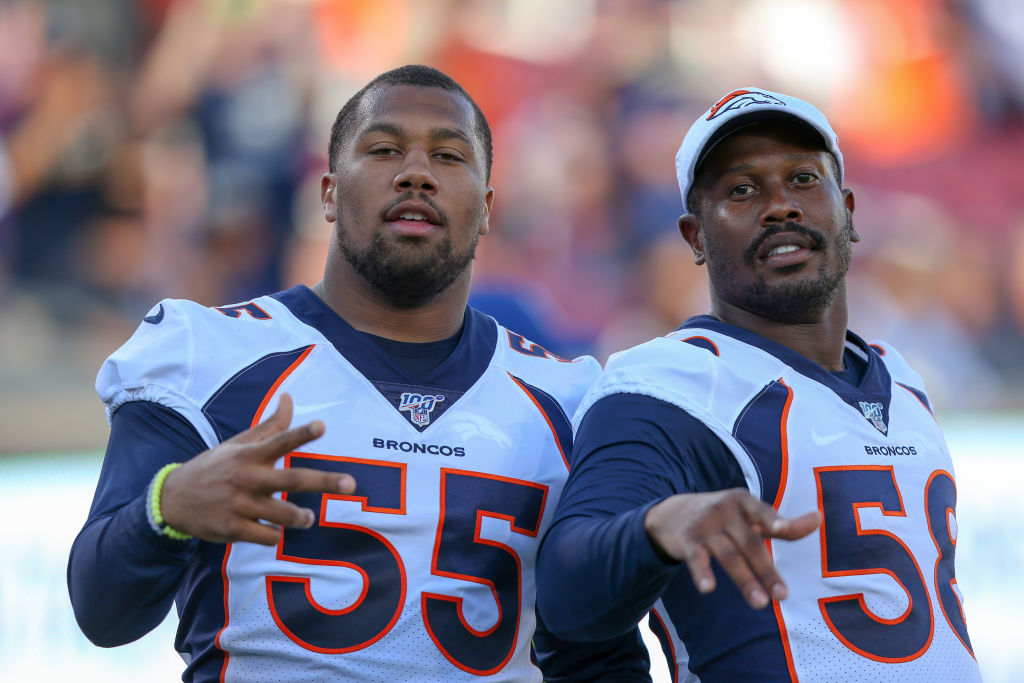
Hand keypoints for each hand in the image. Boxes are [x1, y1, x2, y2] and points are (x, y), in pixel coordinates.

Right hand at [160, 394, 354, 544]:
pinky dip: (276, 534)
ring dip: (301, 517)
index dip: (301, 433)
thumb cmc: (216, 467)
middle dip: (324, 481)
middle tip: (350, 484)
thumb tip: (289, 396)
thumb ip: (270, 426)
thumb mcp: (239, 444)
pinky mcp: (233, 529)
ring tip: (307, 517)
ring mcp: (240, 505)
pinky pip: (267, 536)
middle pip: (292, 479)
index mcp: (249, 455)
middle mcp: (247, 478)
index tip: (322, 426)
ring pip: (283, 514)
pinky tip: (275, 530)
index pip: (279, 440)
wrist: (173, 499)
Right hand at [644, 488, 819, 608]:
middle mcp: (725, 511)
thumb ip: (781, 523)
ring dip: (745, 580)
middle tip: (783, 596)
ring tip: (760, 603)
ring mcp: (706, 526)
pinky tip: (707, 588)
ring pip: (729, 556)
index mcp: (743, 502)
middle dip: (766, 570)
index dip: (774, 520)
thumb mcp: (748, 514)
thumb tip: (819, 518)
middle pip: (750, 544)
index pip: (762, 513)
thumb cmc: (722, 516)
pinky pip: (697, 559)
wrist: (673, 512)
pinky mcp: (688, 542)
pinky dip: (701, 573)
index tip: (784, 527)